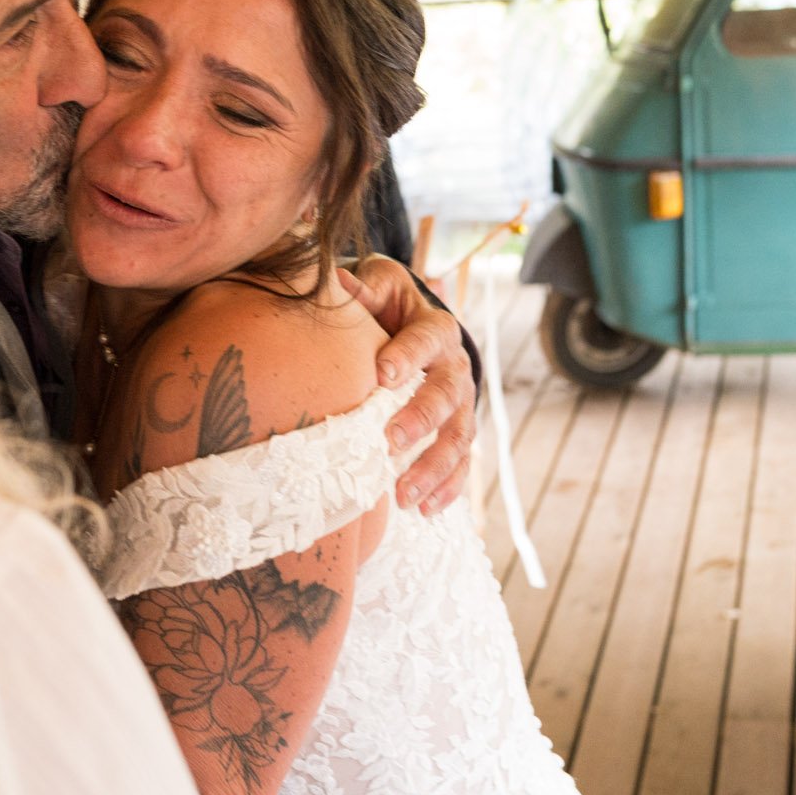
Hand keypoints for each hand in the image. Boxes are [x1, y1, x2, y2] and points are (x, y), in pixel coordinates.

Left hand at [338, 260, 476, 514]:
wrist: (411, 324)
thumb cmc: (385, 305)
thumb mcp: (378, 284)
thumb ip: (362, 288)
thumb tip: (334, 284)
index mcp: (435, 328)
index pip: (427, 339)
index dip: (407, 356)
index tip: (381, 374)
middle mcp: (455, 367)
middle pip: (448, 395)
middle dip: (420, 419)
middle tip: (389, 441)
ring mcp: (461, 404)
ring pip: (459, 437)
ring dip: (433, 467)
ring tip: (404, 495)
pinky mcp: (458, 432)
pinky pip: (462, 464)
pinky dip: (446, 489)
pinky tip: (423, 511)